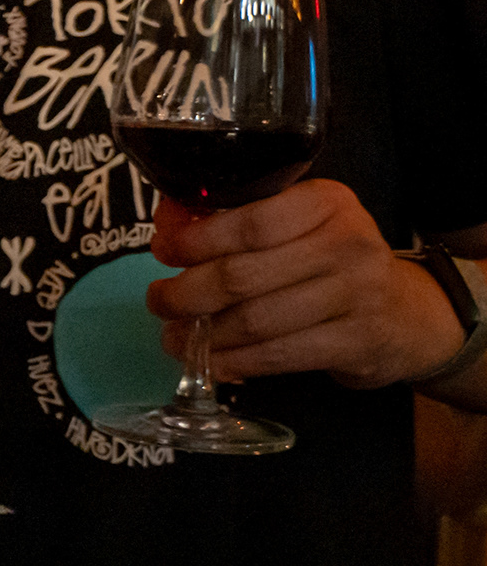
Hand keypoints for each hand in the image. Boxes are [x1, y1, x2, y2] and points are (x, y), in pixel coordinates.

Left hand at [150, 180, 467, 390]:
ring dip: (202, 334)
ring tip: (174, 336)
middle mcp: (347, 244)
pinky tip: (211, 361)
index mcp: (327, 203)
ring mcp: (356, 295)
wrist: (406, 312)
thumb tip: (167, 223)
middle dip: (186, 293)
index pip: (248, 222)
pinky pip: (277, 356)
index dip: (195, 241)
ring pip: (254, 321)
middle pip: (241, 275)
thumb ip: (234, 217)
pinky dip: (234, 362)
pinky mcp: (356, 342)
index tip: (163, 251)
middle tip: (159, 301)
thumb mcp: (297, 223)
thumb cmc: (330, 261)